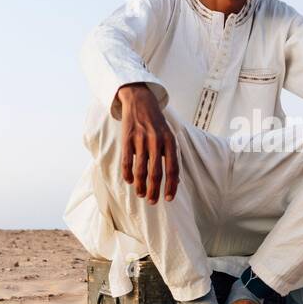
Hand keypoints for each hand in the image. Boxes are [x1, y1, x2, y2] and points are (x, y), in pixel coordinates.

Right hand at [115, 83, 179, 203]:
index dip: (171, 185)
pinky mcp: (127, 139)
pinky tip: (129, 181)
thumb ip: (172, 156)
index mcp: (169, 141)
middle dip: (154, 190)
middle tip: (152, 202)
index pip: (172, 168)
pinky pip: (126, 161)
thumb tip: (176, 181)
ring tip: (141, 194)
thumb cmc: (157, 124)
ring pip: (140, 169)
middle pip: (156, 172)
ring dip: (140, 185)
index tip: (168, 198)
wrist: (140, 102)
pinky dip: (128, 174)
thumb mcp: (169, 136)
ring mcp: (140, 140)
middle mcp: (156, 141)